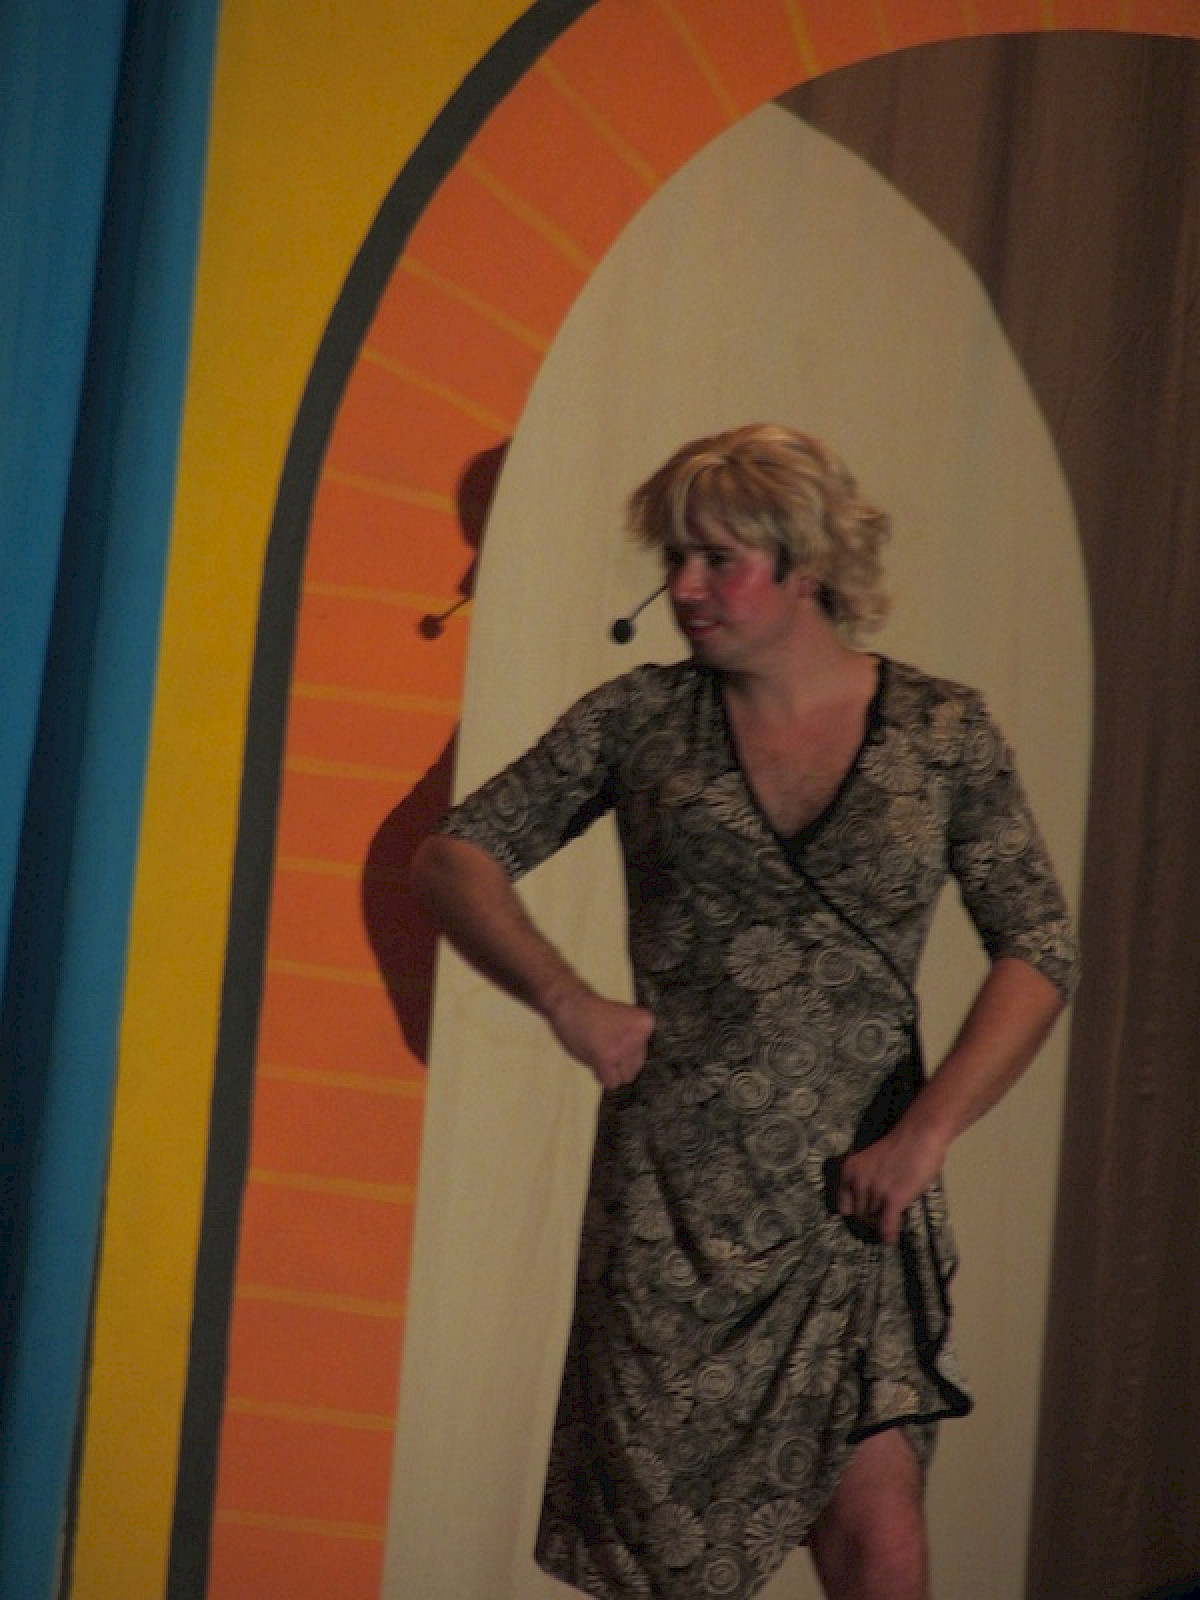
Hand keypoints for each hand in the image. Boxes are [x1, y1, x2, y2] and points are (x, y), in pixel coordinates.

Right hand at [543, 981, 655, 1090]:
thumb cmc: (594, 1009)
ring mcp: (624, 1049)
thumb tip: (631, 1060)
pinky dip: (604, 1077)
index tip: (617, 1039)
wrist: (572, 1004)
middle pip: (637, 1064)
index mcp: (645, 1023)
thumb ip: (632, 1038)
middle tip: (608, 1050)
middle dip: (624, 1061)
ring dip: (615, 1071)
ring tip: (602, 1058)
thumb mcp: (623, 1017)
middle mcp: (639, 1037)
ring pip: (626, 1076)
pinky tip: (596, 1064)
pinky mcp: (607, 1059)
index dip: (630, 1048)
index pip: (644, 1050)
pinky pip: (611, 1081)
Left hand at [835, 1119, 947, 1245]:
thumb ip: (864, 1179)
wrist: (919, 1135)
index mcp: (848, 1171)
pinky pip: (886, 1226)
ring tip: (892, 1220)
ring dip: (882, 1223)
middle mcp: (857, 1182)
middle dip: (870, 1217)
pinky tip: (891, 1239)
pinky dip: (888, 1236)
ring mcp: (874, 1191)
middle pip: (858, 1215)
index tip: (866, 1211)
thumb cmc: (898, 1146)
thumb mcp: (869, 1161)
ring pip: (873, 1222)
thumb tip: (867, 1203)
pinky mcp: (892, 1199)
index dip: (854, 1210)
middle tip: (884, 1214)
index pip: (842, 1206)